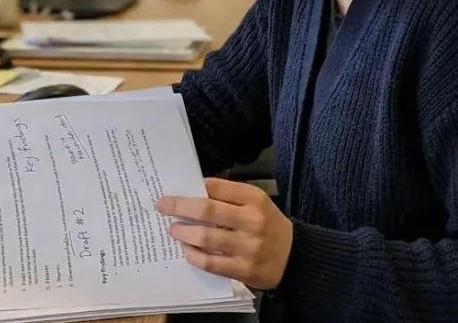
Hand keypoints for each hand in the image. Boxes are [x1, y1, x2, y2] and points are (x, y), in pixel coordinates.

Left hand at [157, 178, 293, 288]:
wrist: (295, 257)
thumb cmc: (269, 225)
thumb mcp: (258, 202)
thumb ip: (230, 195)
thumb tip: (195, 191)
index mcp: (255, 199)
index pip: (217, 187)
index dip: (193, 188)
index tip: (176, 190)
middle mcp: (251, 221)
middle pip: (206, 210)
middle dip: (179, 206)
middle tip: (162, 206)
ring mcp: (247, 247)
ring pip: (205, 237)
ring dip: (182, 232)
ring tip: (173, 229)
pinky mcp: (243, 270)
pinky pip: (210, 262)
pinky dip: (193, 255)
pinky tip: (186, 249)